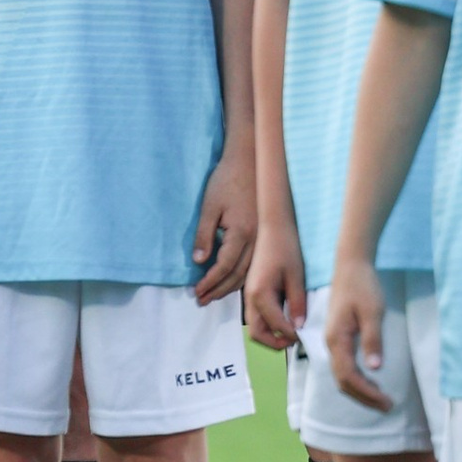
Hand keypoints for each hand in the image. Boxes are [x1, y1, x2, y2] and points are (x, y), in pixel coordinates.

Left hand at [191, 156, 255, 307]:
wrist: (250, 161)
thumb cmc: (227, 180)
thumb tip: (199, 261)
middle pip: (238, 275)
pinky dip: (242, 275)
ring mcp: (263, 237)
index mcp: (242, 232)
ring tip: (214, 295)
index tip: (197, 291)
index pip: (224, 267)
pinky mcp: (264, 233)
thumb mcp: (209, 206)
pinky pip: (254, 262)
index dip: (209, 281)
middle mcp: (256, 239)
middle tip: (202, 300)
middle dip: (219, 290)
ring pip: (249, 271)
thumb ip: (204, 235)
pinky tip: (232, 280)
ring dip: (230, 286)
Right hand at [244, 212, 307, 354]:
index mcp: (260, 294)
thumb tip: (299, 326)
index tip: (304, 336)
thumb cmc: (285, 247)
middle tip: (294, 341)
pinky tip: (284, 317)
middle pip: (257, 333)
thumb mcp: (296, 277)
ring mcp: (248, 294)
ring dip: (270, 333)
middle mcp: (250, 297)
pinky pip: (256, 314)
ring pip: (254, 325)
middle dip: (274, 342)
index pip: (275, 325)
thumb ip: (297, 303)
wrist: (273, 227)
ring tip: (290, 332)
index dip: (290, 335)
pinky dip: (268, 322)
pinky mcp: (252, 290)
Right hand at [324, 261, 391, 410]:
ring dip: (359, 390)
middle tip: (387, 405)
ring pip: (342, 375)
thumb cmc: (363, 285)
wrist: (351, 264)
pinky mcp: (339, 336)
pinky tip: (370, 380)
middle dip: (364, 397)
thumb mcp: (372, 311)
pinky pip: (344, 365)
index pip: (349, 377)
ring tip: (380, 398)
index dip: (367, 393)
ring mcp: (333, 340)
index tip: (387, 401)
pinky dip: (356, 379)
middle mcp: (331, 343)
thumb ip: (372, 339)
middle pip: (342, 381)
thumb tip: (374, 367)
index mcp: (337, 339)